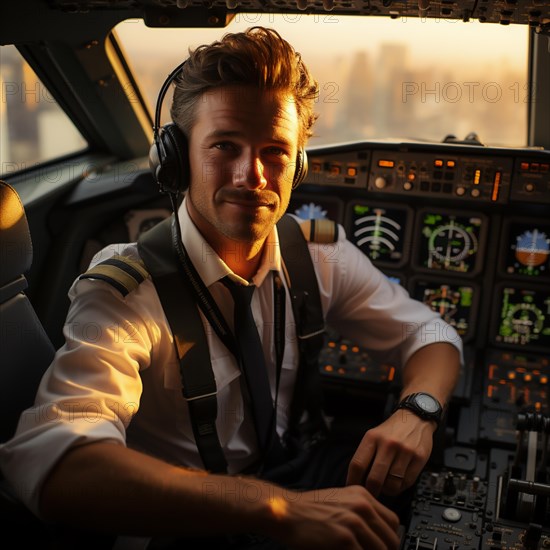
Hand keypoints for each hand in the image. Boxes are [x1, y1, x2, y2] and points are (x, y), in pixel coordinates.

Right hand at [272, 485, 399, 549]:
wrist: (286, 512)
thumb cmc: (309, 509)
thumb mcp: (340, 501)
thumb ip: (360, 513)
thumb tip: (376, 535)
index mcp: (362, 496)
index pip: (393, 521)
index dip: (390, 539)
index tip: (384, 548)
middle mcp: (362, 506)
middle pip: (391, 539)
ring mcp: (354, 522)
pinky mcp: (345, 539)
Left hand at [346, 410, 435, 496]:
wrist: (414, 418)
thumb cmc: (391, 431)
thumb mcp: (373, 436)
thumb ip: (366, 455)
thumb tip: (357, 480)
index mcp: (372, 438)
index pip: (357, 464)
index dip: (353, 480)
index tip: (353, 488)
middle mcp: (388, 444)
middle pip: (374, 478)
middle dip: (371, 491)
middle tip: (371, 493)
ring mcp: (405, 451)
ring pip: (392, 484)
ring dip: (387, 491)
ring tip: (385, 487)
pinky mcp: (419, 458)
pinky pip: (407, 482)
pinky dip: (400, 487)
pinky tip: (398, 482)